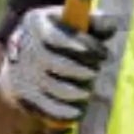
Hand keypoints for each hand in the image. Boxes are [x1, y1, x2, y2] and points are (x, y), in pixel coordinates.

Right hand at [0, 7, 116, 127]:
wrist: (22, 59)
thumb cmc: (59, 37)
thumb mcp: (72, 22)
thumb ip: (94, 23)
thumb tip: (111, 25)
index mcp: (36, 24)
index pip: (60, 37)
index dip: (85, 46)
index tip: (104, 54)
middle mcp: (26, 47)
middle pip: (61, 65)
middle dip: (84, 71)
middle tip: (95, 71)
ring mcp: (23, 72)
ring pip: (58, 89)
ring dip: (79, 92)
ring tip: (87, 90)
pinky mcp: (24, 95)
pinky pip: (50, 108)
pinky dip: (67, 111)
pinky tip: (78, 110)